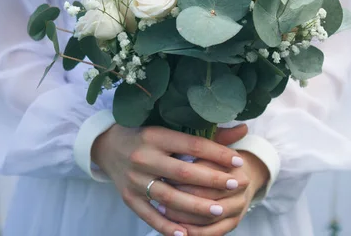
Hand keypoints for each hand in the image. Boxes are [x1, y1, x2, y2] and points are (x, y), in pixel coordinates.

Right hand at [91, 125, 248, 235]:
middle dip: (213, 179)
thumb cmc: (144, 133)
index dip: (217, 153)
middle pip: (183, 172)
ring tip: (220, 209)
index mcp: (155, 135)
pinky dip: (168, 227)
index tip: (238, 161)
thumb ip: (206, 132)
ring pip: (169, 197)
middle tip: (237, 184)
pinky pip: (149, 216)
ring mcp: (134, 180)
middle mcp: (143, 157)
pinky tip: (187, 233)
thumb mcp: (169, 125)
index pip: (192, 144)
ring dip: (196, 206)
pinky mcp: (128, 198)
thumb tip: (243, 129)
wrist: (106, 145)